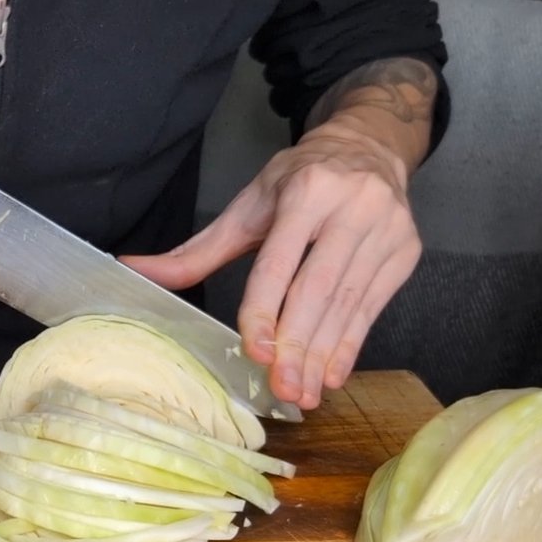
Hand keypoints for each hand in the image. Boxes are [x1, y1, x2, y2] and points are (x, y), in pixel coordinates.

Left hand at [122, 122, 419, 409]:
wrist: (369, 148)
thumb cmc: (300, 182)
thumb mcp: (248, 206)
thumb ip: (198, 249)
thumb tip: (135, 271)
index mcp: (306, 192)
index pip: (280, 262)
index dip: (265, 309)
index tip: (254, 352)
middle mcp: (352, 207)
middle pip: (318, 289)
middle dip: (297, 345)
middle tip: (281, 389)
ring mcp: (386, 229)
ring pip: (349, 304)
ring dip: (323, 355)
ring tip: (302, 393)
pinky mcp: (406, 251)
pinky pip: (374, 307)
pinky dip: (351, 344)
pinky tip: (332, 373)